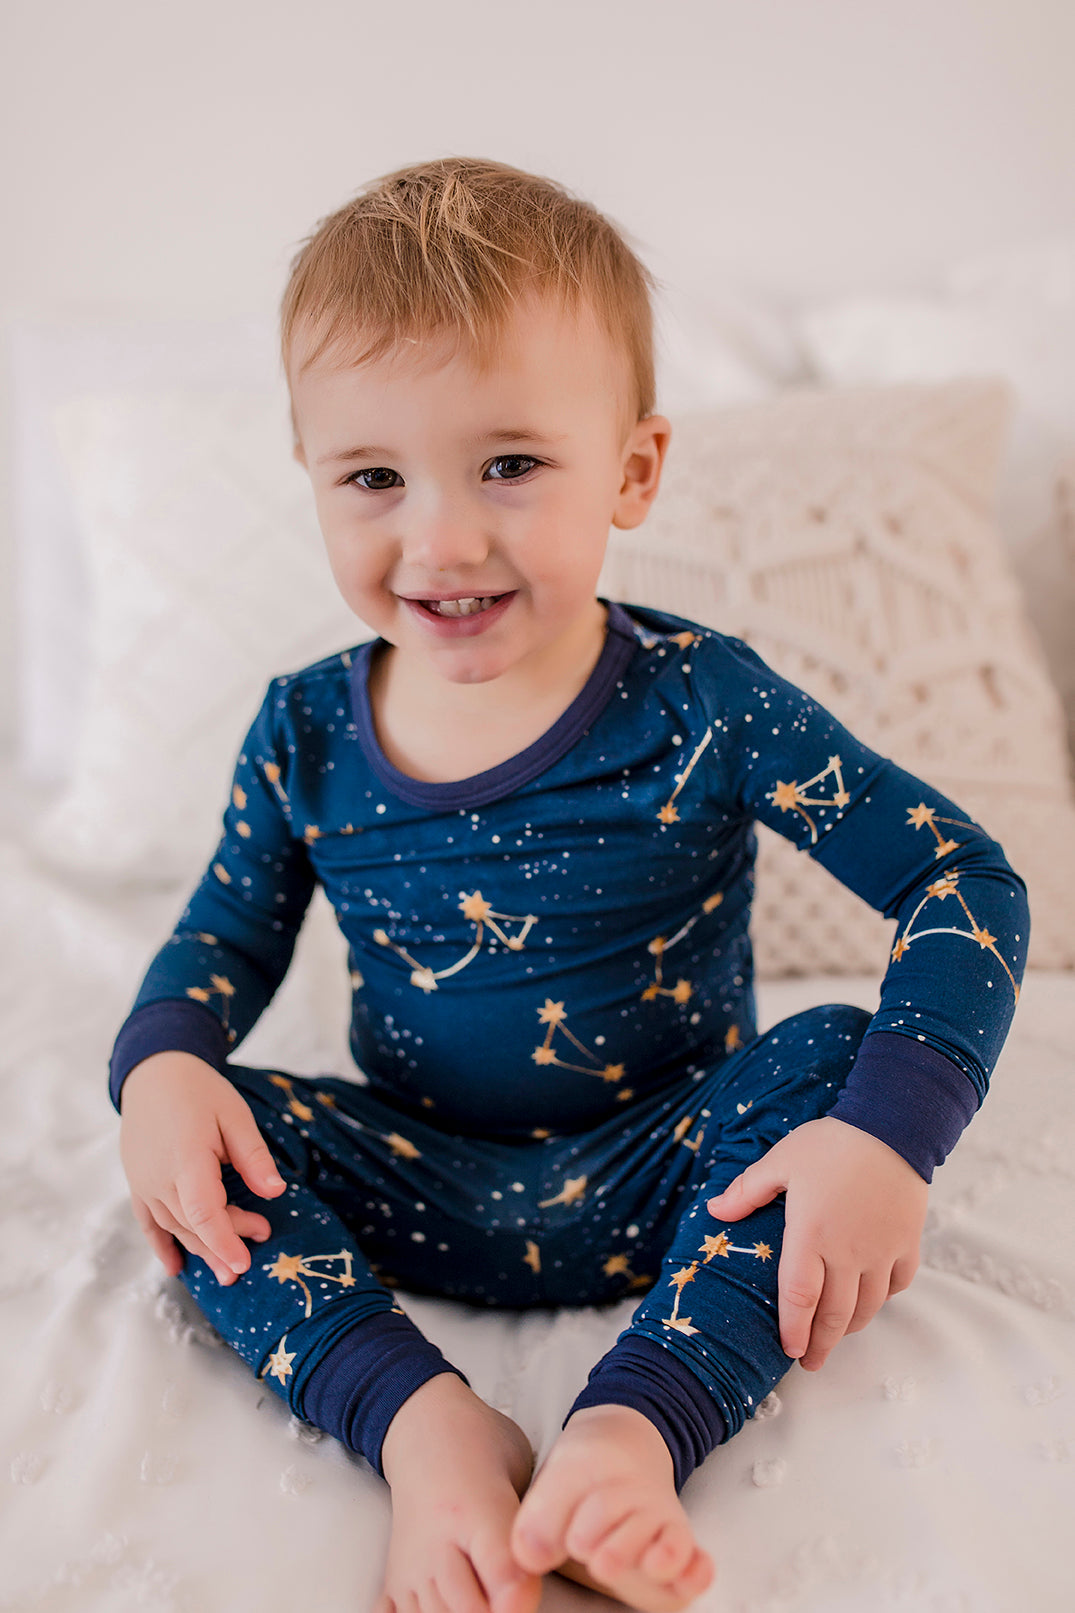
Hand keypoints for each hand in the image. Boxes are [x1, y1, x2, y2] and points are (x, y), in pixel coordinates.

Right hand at [119, 1052, 287, 1285]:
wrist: (154, 1074)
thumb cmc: (199, 1091)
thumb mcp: (235, 1115)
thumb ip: (253, 1156)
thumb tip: (276, 1192)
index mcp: (187, 1159)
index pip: (205, 1213)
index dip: (225, 1241)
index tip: (245, 1264)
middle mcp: (159, 1178)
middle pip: (194, 1224)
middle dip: (228, 1239)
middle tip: (262, 1235)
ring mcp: (144, 1184)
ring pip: (175, 1227)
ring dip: (202, 1248)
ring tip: (229, 1265)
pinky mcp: (137, 1184)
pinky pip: (148, 1223)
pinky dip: (162, 1245)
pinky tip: (176, 1267)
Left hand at [705, 1116, 927, 1370]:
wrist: (892, 1126)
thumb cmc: (831, 1143)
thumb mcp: (780, 1161)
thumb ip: (747, 1191)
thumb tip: (713, 1211)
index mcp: (810, 1235)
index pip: (799, 1297)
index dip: (793, 1329)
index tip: (788, 1350)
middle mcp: (848, 1252)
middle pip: (835, 1314)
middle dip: (821, 1344)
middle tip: (810, 1362)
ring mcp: (881, 1251)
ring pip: (868, 1306)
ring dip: (850, 1327)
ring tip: (835, 1336)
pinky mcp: (907, 1243)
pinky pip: (897, 1284)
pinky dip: (884, 1298)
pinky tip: (872, 1299)